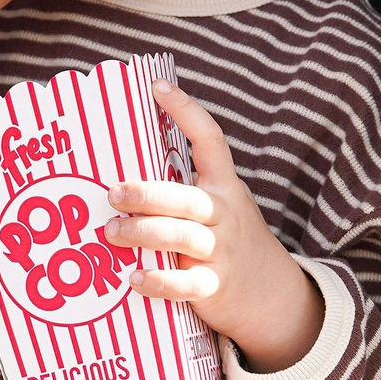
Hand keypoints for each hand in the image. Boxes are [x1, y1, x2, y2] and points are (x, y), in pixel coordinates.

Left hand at [104, 82, 324, 374]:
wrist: (269, 292)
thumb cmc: (226, 242)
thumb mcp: (217, 208)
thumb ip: (183, 194)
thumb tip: (123, 178)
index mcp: (223, 186)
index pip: (210, 140)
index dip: (187, 111)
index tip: (157, 87)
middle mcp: (224, 213)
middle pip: (185, 198)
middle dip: (146, 194)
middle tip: (112, 193)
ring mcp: (221, 250)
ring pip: (181, 237)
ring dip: (143, 233)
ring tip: (111, 232)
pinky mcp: (214, 286)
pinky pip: (185, 283)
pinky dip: (159, 281)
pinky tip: (134, 278)